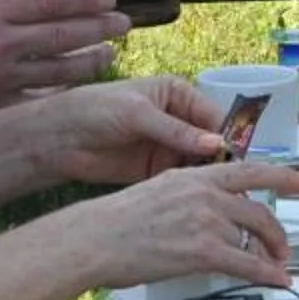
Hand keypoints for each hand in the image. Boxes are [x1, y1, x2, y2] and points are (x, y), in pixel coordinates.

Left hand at [24, 76, 298, 188]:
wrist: (58, 137)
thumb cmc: (95, 109)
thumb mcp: (137, 114)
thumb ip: (176, 130)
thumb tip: (215, 143)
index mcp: (177, 94)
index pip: (213, 116)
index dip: (228, 137)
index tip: (240, 159)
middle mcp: (177, 120)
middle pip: (211, 142)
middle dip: (223, 162)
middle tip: (240, 186)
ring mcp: (167, 147)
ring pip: (199, 164)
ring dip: (210, 179)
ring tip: (226, 199)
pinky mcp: (155, 170)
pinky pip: (182, 179)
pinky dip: (192, 190)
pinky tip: (203, 205)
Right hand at [43, 158, 298, 295]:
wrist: (94, 239)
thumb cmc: (116, 221)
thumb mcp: (160, 190)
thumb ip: (191, 195)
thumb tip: (213, 210)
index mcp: (195, 176)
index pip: (251, 169)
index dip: (285, 175)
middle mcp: (206, 194)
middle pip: (260, 211)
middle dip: (278, 232)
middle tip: (283, 247)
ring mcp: (206, 222)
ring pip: (253, 239)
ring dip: (271, 257)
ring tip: (276, 268)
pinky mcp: (202, 251)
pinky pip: (247, 264)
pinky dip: (267, 274)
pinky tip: (276, 281)